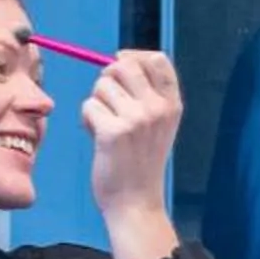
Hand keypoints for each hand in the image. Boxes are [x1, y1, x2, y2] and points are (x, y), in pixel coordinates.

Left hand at [85, 51, 181, 256]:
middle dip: (107, 78)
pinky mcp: (113, 132)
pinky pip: (89, 106)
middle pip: (124, 65)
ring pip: (101, 86)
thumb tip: (117, 60)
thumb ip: (145, 94)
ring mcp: (136, 119)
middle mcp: (157, 108)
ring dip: (96, 102)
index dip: (134, 55)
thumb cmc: (141, 163)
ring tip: (104, 126)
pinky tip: (96, 137)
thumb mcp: (157, 125)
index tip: (120, 62)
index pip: (157, 59)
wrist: (136, 202)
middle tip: (107, 101)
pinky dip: (87, 120)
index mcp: (172, 105)